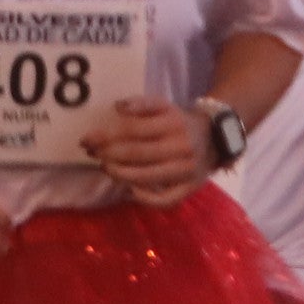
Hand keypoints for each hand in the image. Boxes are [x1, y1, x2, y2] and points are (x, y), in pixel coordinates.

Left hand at [85, 94, 217, 200]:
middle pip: (137, 154)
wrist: (217, 137)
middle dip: (109, 155)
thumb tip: (117, 106)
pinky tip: (130, 190)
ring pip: (147, 177)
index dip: (106, 136)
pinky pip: (165, 199)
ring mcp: (186, 170)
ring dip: (120, 175)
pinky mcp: (190, 188)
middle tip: (92, 155)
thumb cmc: (180, 122)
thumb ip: (141, 104)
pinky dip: (145, 198)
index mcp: (172, 123)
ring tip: (106, 168)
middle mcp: (180, 147)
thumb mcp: (164, 106)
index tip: (86, 140)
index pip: (133, 130)